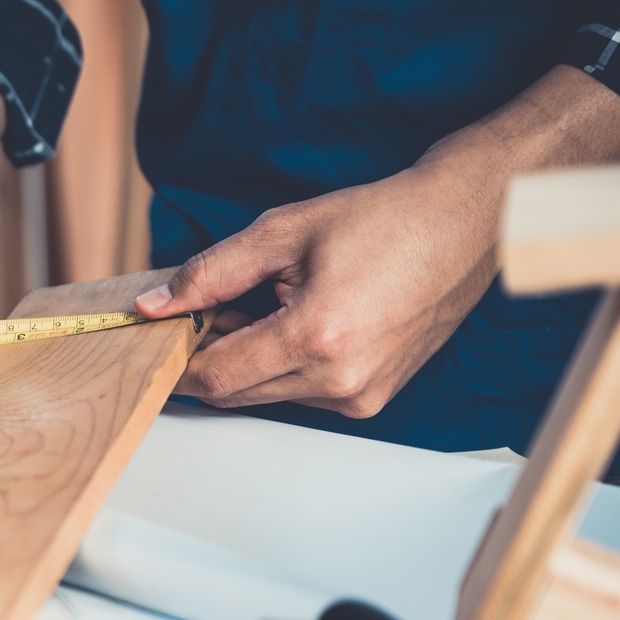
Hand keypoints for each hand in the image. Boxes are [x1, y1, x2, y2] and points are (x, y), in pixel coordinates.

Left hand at [135, 64, 619, 417]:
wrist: (465, 224)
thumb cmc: (382, 220)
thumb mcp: (282, 233)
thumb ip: (209, 274)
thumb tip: (154, 305)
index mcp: (316, 338)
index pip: (214, 376)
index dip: (179, 355)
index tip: (166, 330)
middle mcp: (339, 382)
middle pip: (235, 394)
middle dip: (212, 356)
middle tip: (215, 306)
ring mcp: (360, 397)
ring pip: (265, 396)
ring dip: (248, 361)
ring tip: (268, 303)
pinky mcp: (372, 399)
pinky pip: (300, 394)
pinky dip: (282, 366)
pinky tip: (298, 321)